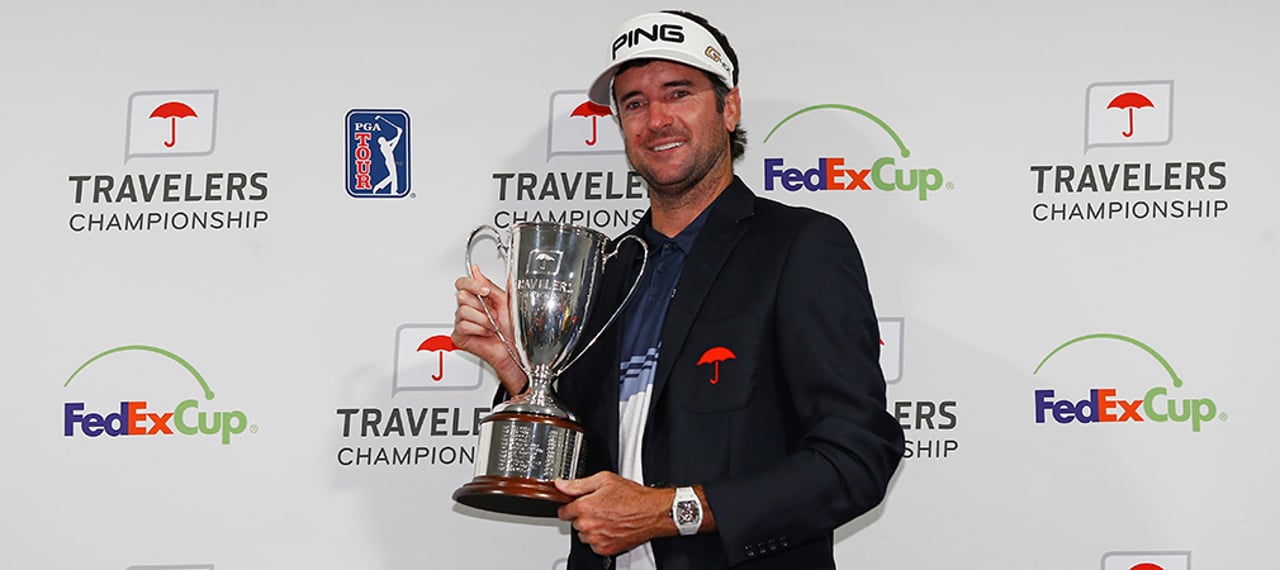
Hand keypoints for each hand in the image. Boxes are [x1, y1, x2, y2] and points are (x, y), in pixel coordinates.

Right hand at [452, 265, 524, 394]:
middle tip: (492, 314)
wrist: (514, 349)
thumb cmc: (512, 329)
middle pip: (461, 295)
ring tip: (491, 326)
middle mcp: (468, 309)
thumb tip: (476, 270)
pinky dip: (479, 329)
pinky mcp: (459, 336)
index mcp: (477, 298)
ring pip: (463, 311)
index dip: (471, 284)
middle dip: (481, 305)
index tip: (484, 290)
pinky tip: (486, 333)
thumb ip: (489, 285)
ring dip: (483, 319)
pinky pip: (463, 325)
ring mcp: (462, 322)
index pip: (462, 283)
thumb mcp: (504, 301)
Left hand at [556, 472, 673, 555]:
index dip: (571, 505)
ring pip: (584, 534)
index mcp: (584, 507)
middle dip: (584, 515)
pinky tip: (612, 527)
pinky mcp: (605, 549)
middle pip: (574, 522)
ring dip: (591, 528)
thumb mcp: (604, 480)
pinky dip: (600, 537)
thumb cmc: (633, 497)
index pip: (563, 511)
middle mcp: (588, 525)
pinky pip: (594, 544)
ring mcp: (596, 539)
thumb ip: (578, 484)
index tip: (579, 503)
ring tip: (608, 517)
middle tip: (600, 507)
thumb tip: (561, 485)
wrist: (653, 513)